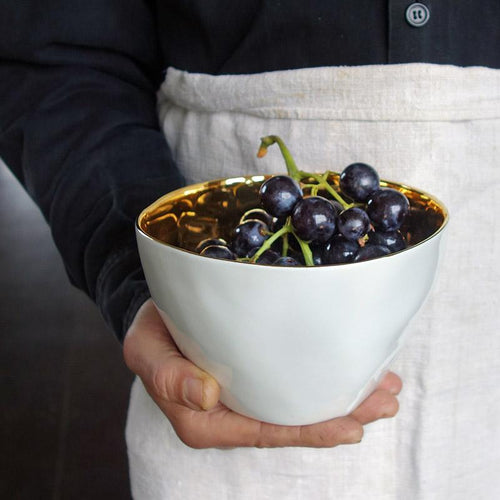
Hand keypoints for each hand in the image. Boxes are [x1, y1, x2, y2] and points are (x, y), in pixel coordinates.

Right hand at [123, 298, 401, 448]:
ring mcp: (247, 396)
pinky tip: (353, 369)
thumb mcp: (146, 352)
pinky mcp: (256, 374)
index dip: (308, 431)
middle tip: (385, 401)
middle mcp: (232, 415)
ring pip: (300, 404)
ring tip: (384, 387)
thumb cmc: (151, 337)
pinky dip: (326, 376)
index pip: (265, 430)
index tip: (352, 425)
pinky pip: (295, 383)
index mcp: (206, 420)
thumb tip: (206, 396)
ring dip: (344, 396)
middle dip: (342, 414)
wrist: (157, 318)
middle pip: (292, 422)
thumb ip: (168, 376)